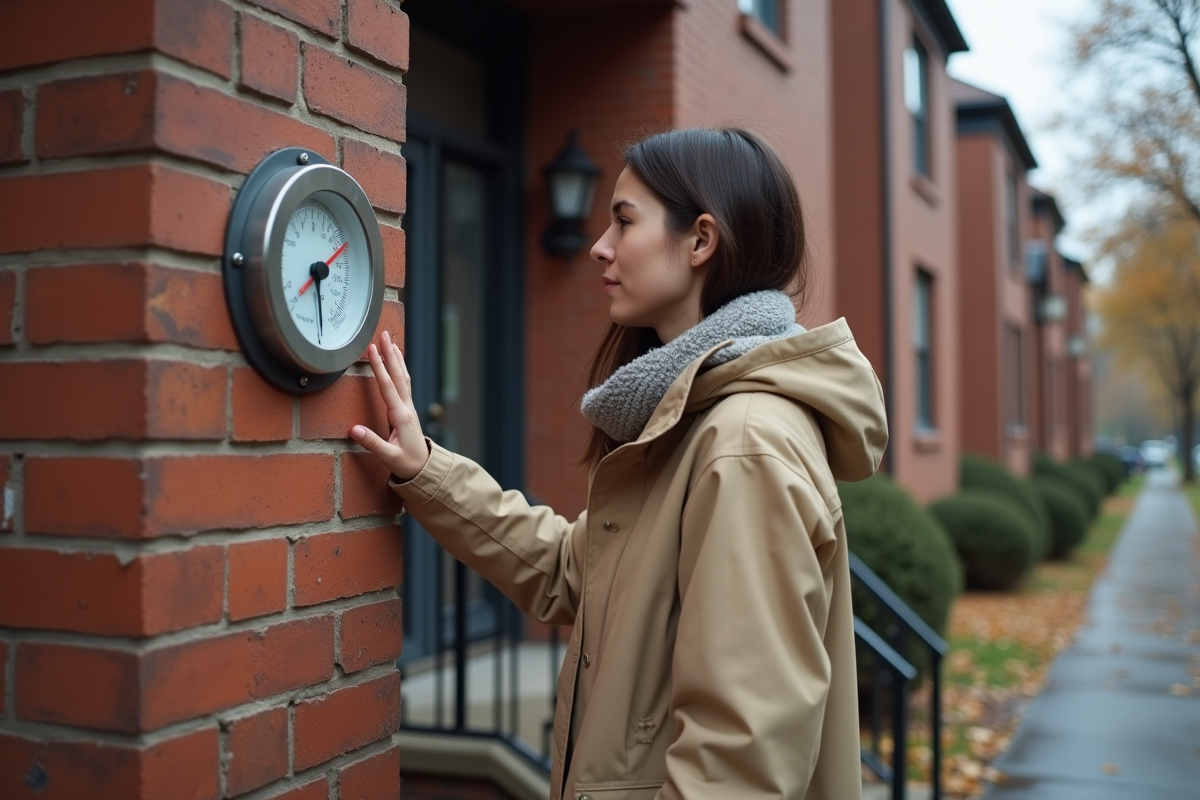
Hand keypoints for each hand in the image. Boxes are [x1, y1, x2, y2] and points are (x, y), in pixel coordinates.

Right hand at [349, 329, 430, 480]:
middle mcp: (406, 407)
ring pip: (403, 377)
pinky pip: (404, 384)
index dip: (379, 367)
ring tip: (390, 340)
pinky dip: (400, 369)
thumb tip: (354, 430)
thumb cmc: (407, 463)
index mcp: (400, 416)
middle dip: (389, 354)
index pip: (387, 386)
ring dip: (396, 358)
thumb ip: (372, 443)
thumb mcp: (388, 457)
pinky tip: (397, 361)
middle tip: (384, 334)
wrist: (424, 468)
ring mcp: (408, 407)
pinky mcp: (407, 409)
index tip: (372, 350)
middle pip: (397, 376)